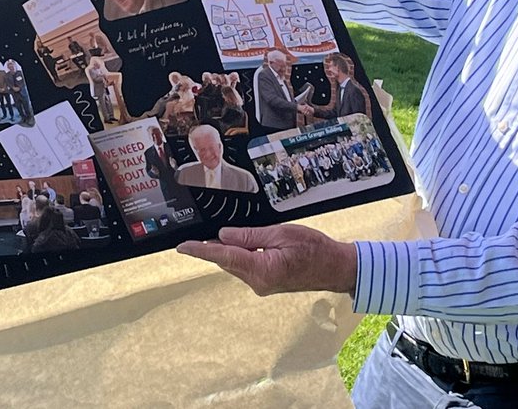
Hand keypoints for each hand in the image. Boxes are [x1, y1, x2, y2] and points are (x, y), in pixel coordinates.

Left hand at [176, 224, 356, 296]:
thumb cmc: (314, 248)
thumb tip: (224, 236)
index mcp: (262, 269)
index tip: (182, 247)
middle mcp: (258, 282)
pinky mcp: (266, 283)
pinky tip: (247, 244)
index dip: (201, 250)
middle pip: (228, 260)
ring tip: (234, 235)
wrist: (335, 268)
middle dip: (216, 247)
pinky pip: (247, 267)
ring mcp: (262, 285)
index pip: (224, 256)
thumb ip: (251, 236)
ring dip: (231, 250)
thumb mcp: (282, 233)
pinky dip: (242, 255)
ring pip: (236, 264)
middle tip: (202, 235)